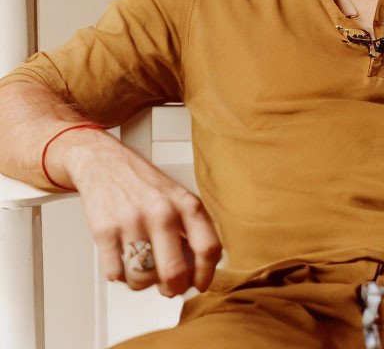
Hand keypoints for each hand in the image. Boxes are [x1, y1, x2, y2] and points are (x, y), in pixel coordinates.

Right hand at [62, 130, 221, 296]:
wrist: (105, 163)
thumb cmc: (145, 186)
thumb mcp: (178, 199)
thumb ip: (191, 231)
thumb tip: (196, 273)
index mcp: (187, 205)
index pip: (209, 248)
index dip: (206, 274)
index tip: (199, 284)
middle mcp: (163, 212)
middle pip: (175, 272)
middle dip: (172, 289)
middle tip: (168, 288)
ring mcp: (133, 222)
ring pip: (142, 278)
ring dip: (141, 282)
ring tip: (141, 267)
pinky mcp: (105, 230)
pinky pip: (114, 273)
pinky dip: (118, 274)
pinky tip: (121, 257)